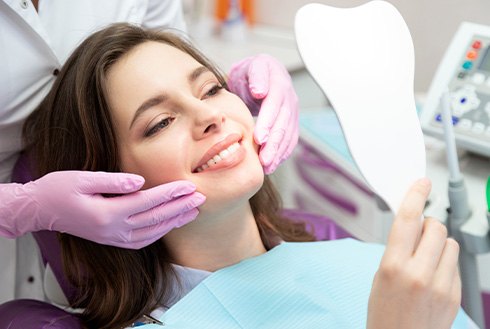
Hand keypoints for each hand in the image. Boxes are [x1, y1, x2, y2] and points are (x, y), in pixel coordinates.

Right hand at [1, 171, 204, 248]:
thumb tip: (141, 181)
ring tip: (193, 210)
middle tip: (201, 197)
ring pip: (152, 232)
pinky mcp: (112, 240)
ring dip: (175, 221)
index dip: (171, 193)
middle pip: (155, 219)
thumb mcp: (83, 178)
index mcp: (107, 213)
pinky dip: (160, 232)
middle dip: (181, 207)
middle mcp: (113, 230)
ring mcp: (113, 238)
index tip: (190, 185)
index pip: (148, 202)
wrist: (41, 209)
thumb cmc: (59, 188)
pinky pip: (142, 240)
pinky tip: (171, 223)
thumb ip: (114, 181)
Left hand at [227, 54, 298, 173]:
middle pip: (283, 124)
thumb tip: (260, 92)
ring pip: (288, 135)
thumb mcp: (252, 67)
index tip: (260, 138)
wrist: (261, 74)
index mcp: (279, 84)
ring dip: (278, 153)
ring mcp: (292, 112)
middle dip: (274, 144)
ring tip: (267, 167)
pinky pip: (289, 140)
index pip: (274, 106)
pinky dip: (282, 154)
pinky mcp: (291, 123)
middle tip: (264, 160)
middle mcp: (289, 99)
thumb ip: (257, 76)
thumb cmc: (252, 72)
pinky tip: (273, 165)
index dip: (268, 123)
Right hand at [367, 178, 460, 328]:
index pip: (408, 219)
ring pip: (450, 243)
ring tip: (426, 259)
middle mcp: (419, 274)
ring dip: (438, 244)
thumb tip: (412, 226)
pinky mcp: (454, 295)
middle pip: (435, 227)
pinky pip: (455, 264)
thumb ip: (396, 250)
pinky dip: (445, 263)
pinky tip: (432, 276)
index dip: (415, 195)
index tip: (421, 184)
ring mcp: (441, 285)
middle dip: (428, 224)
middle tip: (419, 233)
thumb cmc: (384, 315)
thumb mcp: (379, 277)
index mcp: (393, 266)